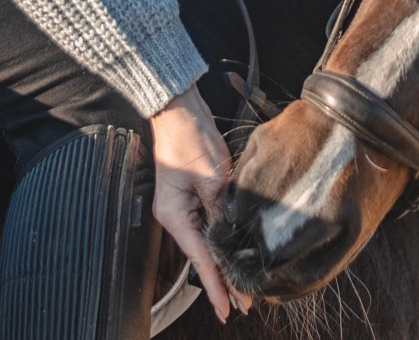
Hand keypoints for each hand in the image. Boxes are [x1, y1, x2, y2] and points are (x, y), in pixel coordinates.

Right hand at [150, 84, 250, 321]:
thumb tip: (234, 239)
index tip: (228, 308)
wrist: (180, 110)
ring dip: (224, 262)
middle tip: (243, 305)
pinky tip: (234, 253)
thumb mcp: (212, 179)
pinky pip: (209, 226)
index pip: (201, 259)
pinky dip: (222, 242)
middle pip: (203, 255)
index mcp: (175, 215)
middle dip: (223, 280)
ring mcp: (184, 206)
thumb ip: (222, 212)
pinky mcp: (194, 195)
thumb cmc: (190, 139)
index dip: (217, 285)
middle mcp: (176, 215)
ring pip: (207, 243)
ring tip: (242, 287)